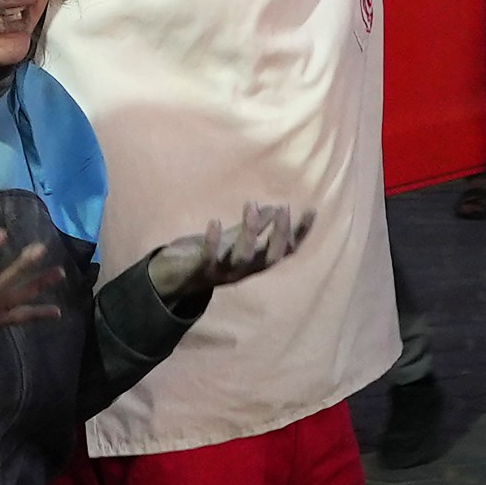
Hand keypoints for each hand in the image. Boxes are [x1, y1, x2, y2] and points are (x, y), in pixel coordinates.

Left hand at [147, 204, 313, 300]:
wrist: (173, 278)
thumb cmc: (209, 256)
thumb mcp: (235, 239)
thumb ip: (255, 226)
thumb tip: (274, 207)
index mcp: (256, 262)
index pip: (286, 250)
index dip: (301, 233)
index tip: (312, 210)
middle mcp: (245, 271)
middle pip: (271, 258)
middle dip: (280, 234)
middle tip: (283, 207)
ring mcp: (223, 273)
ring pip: (243, 258)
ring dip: (249, 232)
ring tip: (250, 206)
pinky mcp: (200, 271)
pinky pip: (208, 258)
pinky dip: (212, 241)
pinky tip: (214, 222)